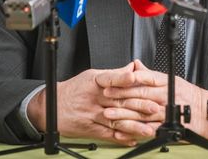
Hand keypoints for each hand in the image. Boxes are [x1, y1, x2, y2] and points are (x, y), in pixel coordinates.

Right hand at [27, 62, 157, 145]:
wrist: (53, 106)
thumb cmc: (75, 89)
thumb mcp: (92, 76)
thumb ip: (114, 74)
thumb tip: (132, 68)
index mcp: (95, 82)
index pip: (110, 79)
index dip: (122, 78)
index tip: (134, 77)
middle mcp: (94, 98)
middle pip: (118, 101)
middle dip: (138, 105)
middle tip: (154, 107)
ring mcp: (92, 114)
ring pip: (115, 120)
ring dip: (133, 125)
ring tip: (148, 128)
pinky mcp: (90, 129)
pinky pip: (108, 134)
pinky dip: (121, 137)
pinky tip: (133, 139)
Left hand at [100, 59, 207, 139]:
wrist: (205, 111)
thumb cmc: (187, 94)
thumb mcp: (170, 79)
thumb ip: (150, 74)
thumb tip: (135, 65)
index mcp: (165, 82)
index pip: (144, 78)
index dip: (127, 80)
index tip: (113, 82)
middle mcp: (165, 95)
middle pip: (141, 95)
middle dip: (121, 96)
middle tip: (106, 97)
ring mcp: (166, 111)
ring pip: (142, 112)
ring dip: (124, 114)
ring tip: (110, 114)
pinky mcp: (168, 125)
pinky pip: (149, 128)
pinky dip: (135, 130)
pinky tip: (123, 130)